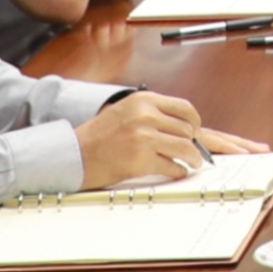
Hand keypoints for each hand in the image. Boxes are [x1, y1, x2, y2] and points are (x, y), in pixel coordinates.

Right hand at [78, 89, 213, 186]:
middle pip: (187, 129)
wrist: (76, 154)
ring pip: (185, 148)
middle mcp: (145, 115)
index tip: (197, 132)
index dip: (195, 122)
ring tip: (192, 162)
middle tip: (195, 152)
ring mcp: (144, 137)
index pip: (185, 108)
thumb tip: (189, 128)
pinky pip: (172, 166)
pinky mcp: (141, 160)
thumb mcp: (127, 111)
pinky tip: (177, 171)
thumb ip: (155, 114)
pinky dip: (178, 171)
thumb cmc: (101, 135)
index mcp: (144, 100)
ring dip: (192, 158)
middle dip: (195, 143)